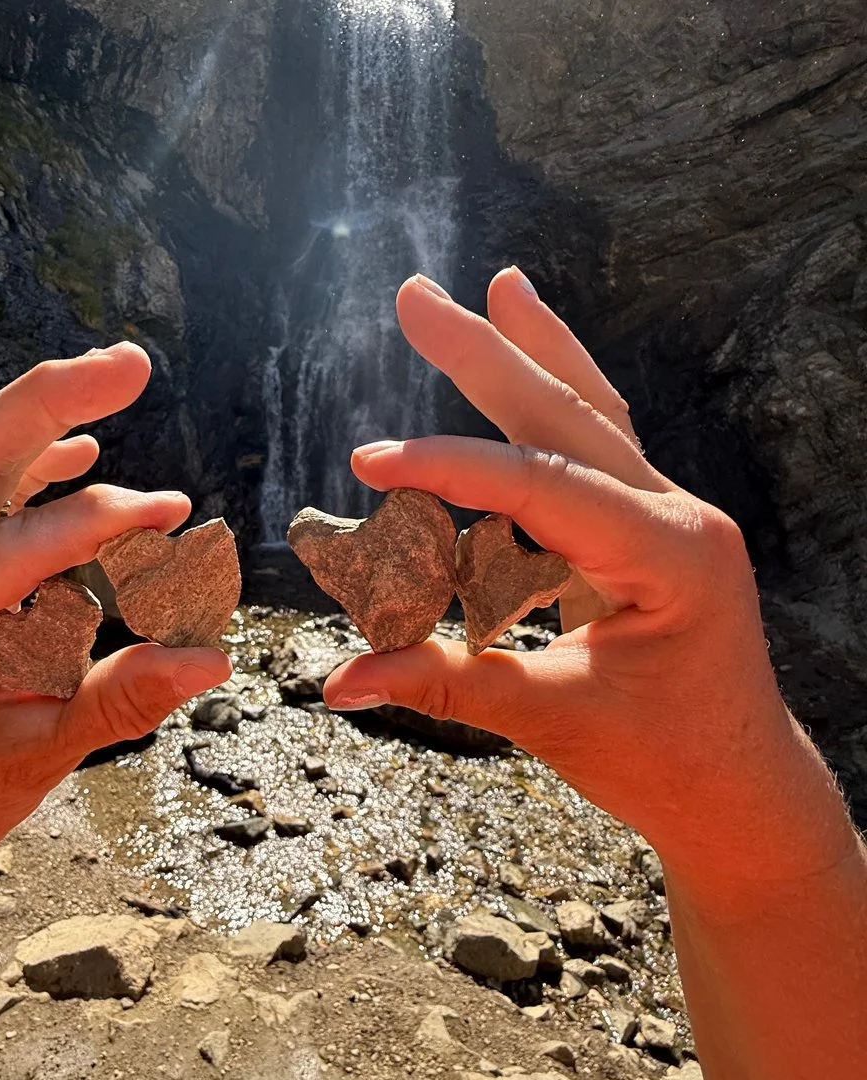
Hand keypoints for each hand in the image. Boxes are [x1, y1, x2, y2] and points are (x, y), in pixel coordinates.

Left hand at [0, 344, 229, 926]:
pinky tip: (80, 448)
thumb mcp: (41, 757)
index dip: (87, 525)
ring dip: (43, 412)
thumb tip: (210, 658)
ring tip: (122, 372)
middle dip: (48, 401)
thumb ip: (120, 701)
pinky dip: (29, 462)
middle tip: (132, 364)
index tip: (168, 512)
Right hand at [323, 271, 849, 906]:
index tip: (369, 462)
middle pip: (569, 417)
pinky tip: (534, 366)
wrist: (743, 793)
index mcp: (670, 556)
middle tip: (416, 296)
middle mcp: (677, 518)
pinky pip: (599, 453)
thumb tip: (337, 683)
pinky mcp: (652, 532)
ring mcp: (670, 519)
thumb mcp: (553, 722)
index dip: (450, 470)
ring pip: (595, 417)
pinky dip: (560, 405)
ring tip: (499, 286)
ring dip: (538, 353)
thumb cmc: (666, 765)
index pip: (542, 488)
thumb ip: (447, 684)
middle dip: (489, 353)